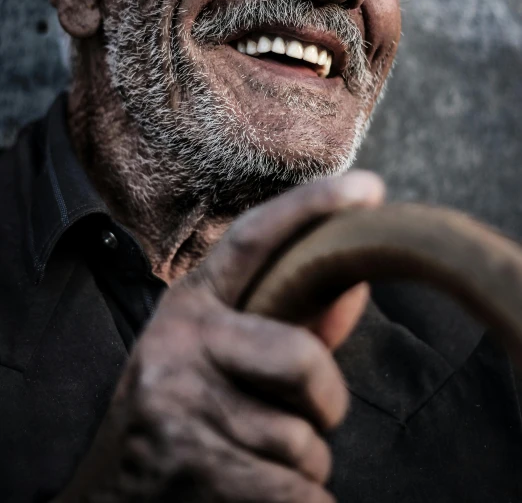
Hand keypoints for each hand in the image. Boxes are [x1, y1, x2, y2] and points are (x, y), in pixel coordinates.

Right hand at [56, 171, 383, 502]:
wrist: (111, 493)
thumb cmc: (181, 411)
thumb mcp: (218, 354)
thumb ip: (289, 322)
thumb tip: (356, 287)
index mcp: (191, 304)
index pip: (253, 238)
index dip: (312, 206)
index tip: (368, 187)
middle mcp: (180, 344)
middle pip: (304, 359)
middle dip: (325, 400)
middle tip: (300, 415)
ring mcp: (180, 406)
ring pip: (303, 441)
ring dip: (300, 463)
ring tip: (251, 456)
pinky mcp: (193, 468)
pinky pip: (300, 496)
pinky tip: (253, 493)